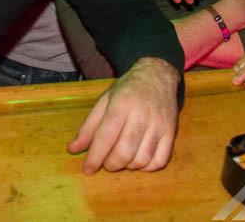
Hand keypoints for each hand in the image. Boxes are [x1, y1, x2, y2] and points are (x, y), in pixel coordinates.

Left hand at [68, 57, 178, 174]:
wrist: (157, 76)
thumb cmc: (127, 90)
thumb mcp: (104, 101)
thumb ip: (88, 127)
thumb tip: (73, 149)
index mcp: (121, 103)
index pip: (106, 136)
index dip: (94, 157)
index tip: (87, 169)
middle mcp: (142, 114)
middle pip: (124, 152)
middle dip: (110, 164)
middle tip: (106, 161)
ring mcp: (159, 124)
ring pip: (142, 160)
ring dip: (128, 166)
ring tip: (122, 157)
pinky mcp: (171, 132)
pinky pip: (159, 161)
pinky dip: (146, 167)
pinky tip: (138, 158)